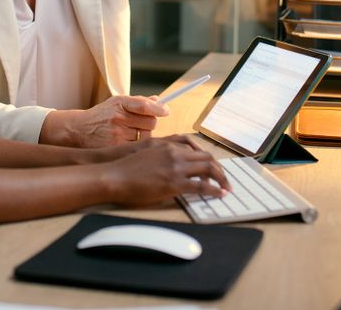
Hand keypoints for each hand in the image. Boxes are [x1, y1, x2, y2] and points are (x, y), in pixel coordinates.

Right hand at [41, 95, 167, 147]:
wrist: (78, 130)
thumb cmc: (101, 115)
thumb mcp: (116, 103)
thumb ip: (137, 102)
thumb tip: (158, 101)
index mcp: (119, 103)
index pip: (144, 105)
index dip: (158, 109)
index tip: (165, 111)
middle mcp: (118, 118)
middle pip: (150, 123)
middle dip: (150, 123)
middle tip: (142, 124)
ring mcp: (117, 134)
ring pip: (146, 136)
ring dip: (144, 135)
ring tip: (131, 134)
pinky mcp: (115, 148)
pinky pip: (137, 147)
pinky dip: (137, 145)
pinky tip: (128, 142)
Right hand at [102, 137, 229, 205]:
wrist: (113, 175)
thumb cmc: (125, 167)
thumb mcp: (145, 154)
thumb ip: (161, 156)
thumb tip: (171, 166)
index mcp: (168, 145)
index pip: (196, 149)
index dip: (207, 159)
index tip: (213, 167)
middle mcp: (175, 153)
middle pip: (206, 157)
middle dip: (218, 169)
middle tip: (224, 179)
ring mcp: (175, 167)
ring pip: (208, 168)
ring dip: (221, 178)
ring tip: (227, 187)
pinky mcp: (174, 183)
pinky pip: (201, 186)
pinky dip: (214, 190)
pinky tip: (220, 194)